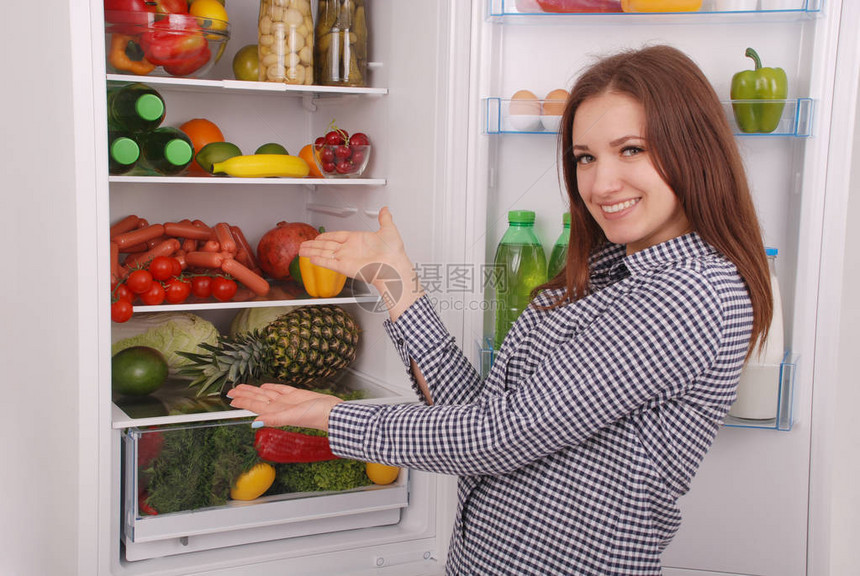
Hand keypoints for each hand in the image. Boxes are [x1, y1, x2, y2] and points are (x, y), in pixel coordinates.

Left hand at [226, 383, 342, 430]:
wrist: (333, 412)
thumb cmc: (316, 416)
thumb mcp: (293, 417)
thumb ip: (274, 419)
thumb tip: (255, 424)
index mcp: (276, 412)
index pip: (254, 405)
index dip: (242, 401)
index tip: (230, 398)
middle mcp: (279, 406)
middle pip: (257, 398)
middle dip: (244, 394)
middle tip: (231, 391)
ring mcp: (287, 401)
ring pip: (266, 393)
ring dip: (254, 390)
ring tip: (242, 387)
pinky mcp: (297, 395)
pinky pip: (280, 390)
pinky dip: (271, 387)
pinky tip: (265, 387)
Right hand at [299, 206, 423, 318]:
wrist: (394, 266)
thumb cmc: (393, 252)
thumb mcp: (388, 230)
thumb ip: (384, 219)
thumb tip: (385, 209)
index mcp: (358, 240)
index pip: (337, 236)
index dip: (327, 236)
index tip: (319, 236)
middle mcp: (350, 250)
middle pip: (327, 245)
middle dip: (314, 244)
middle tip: (304, 244)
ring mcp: (346, 259)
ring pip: (324, 253)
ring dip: (312, 251)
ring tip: (301, 250)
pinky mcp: (344, 267)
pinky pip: (328, 262)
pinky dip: (319, 260)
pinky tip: (310, 258)